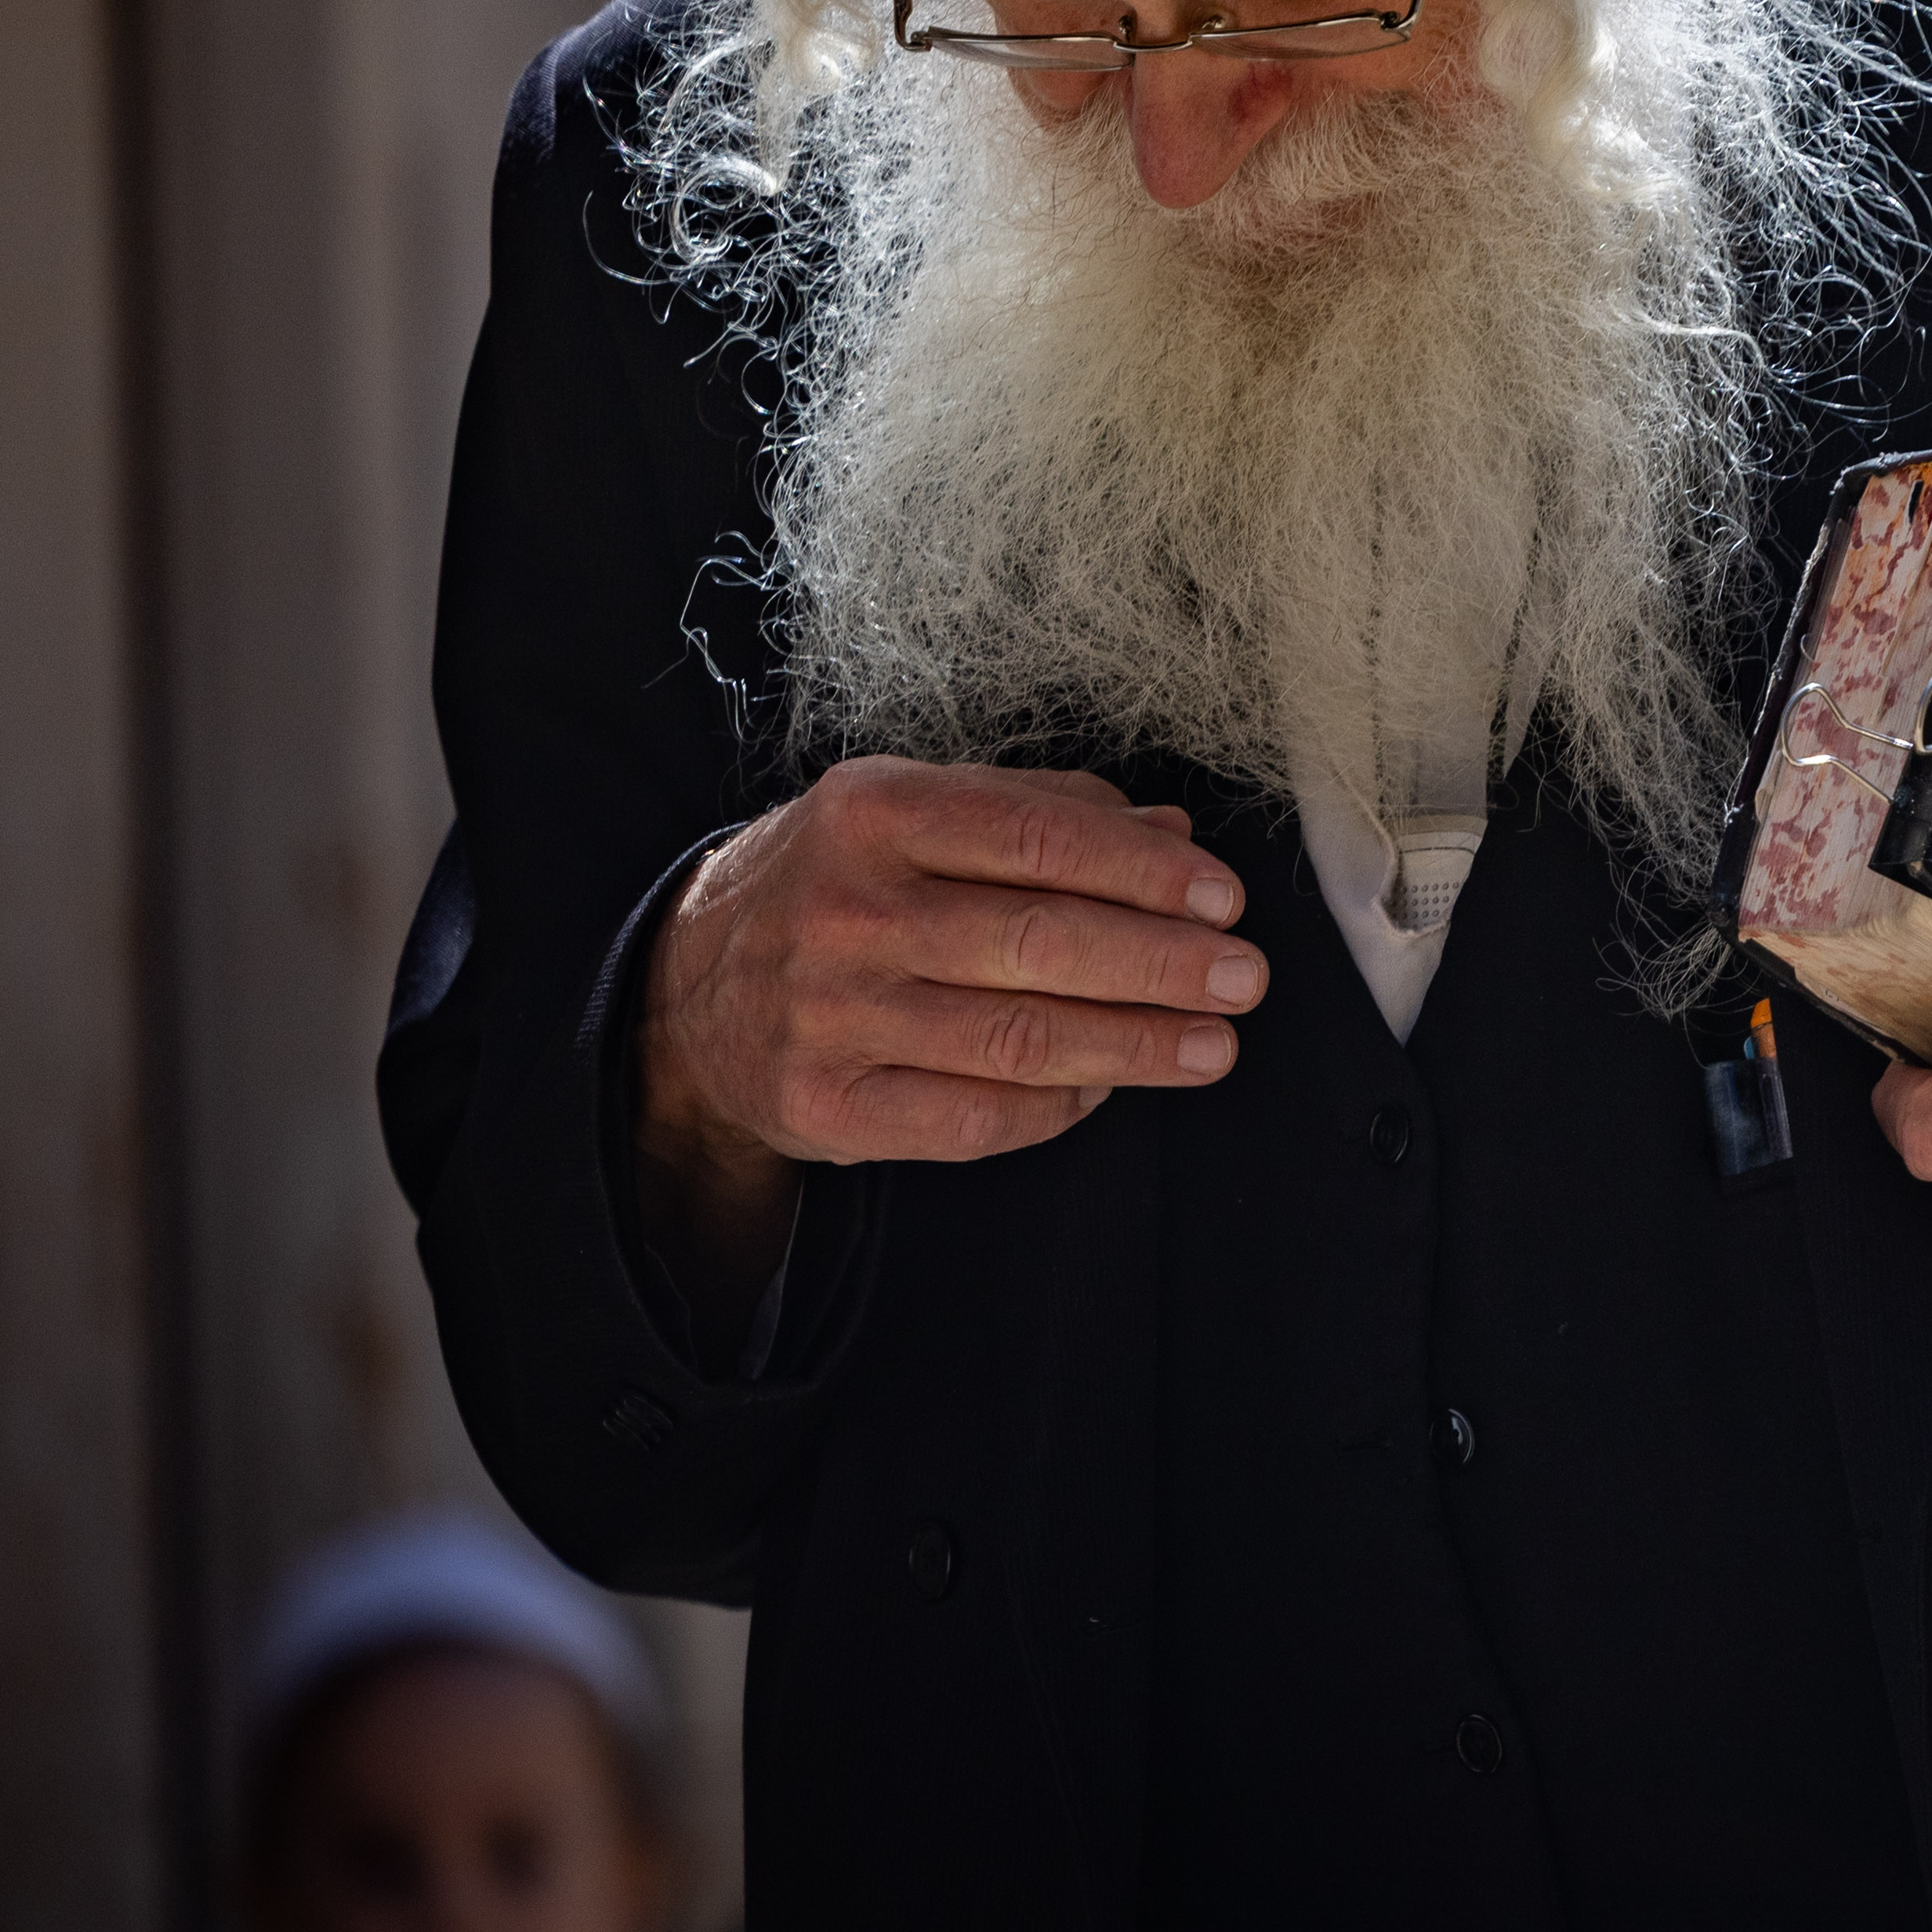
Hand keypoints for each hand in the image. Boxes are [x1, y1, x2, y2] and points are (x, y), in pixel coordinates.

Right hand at [636, 759, 1261, 1315]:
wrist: (690, 986)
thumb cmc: (838, 883)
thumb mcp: (918, 814)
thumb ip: (1046, 815)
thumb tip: (1172, 838)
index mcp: (874, 812)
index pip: (1036, 839)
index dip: (1144, 874)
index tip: (1223, 901)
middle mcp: (845, 911)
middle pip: (1038, 942)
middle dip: (1162, 965)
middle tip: (1241, 979)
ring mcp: (828, 1015)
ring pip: (1017, 1038)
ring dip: (1135, 1045)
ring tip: (1213, 1045)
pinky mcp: (825, 1105)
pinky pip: (972, 1118)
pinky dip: (1058, 1106)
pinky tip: (1110, 1086)